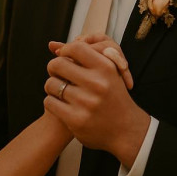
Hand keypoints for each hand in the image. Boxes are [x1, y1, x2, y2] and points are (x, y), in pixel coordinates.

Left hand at [43, 40, 149, 166]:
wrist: (126, 130)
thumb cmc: (113, 97)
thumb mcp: (109, 73)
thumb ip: (85, 57)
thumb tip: (51, 45)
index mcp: (106, 68)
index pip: (76, 47)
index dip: (65, 50)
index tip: (64, 57)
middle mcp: (97, 84)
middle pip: (57, 64)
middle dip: (54, 68)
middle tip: (58, 74)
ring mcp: (86, 102)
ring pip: (51, 84)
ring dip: (52, 86)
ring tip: (60, 90)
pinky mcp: (76, 120)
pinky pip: (49, 102)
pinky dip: (52, 102)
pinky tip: (61, 104)